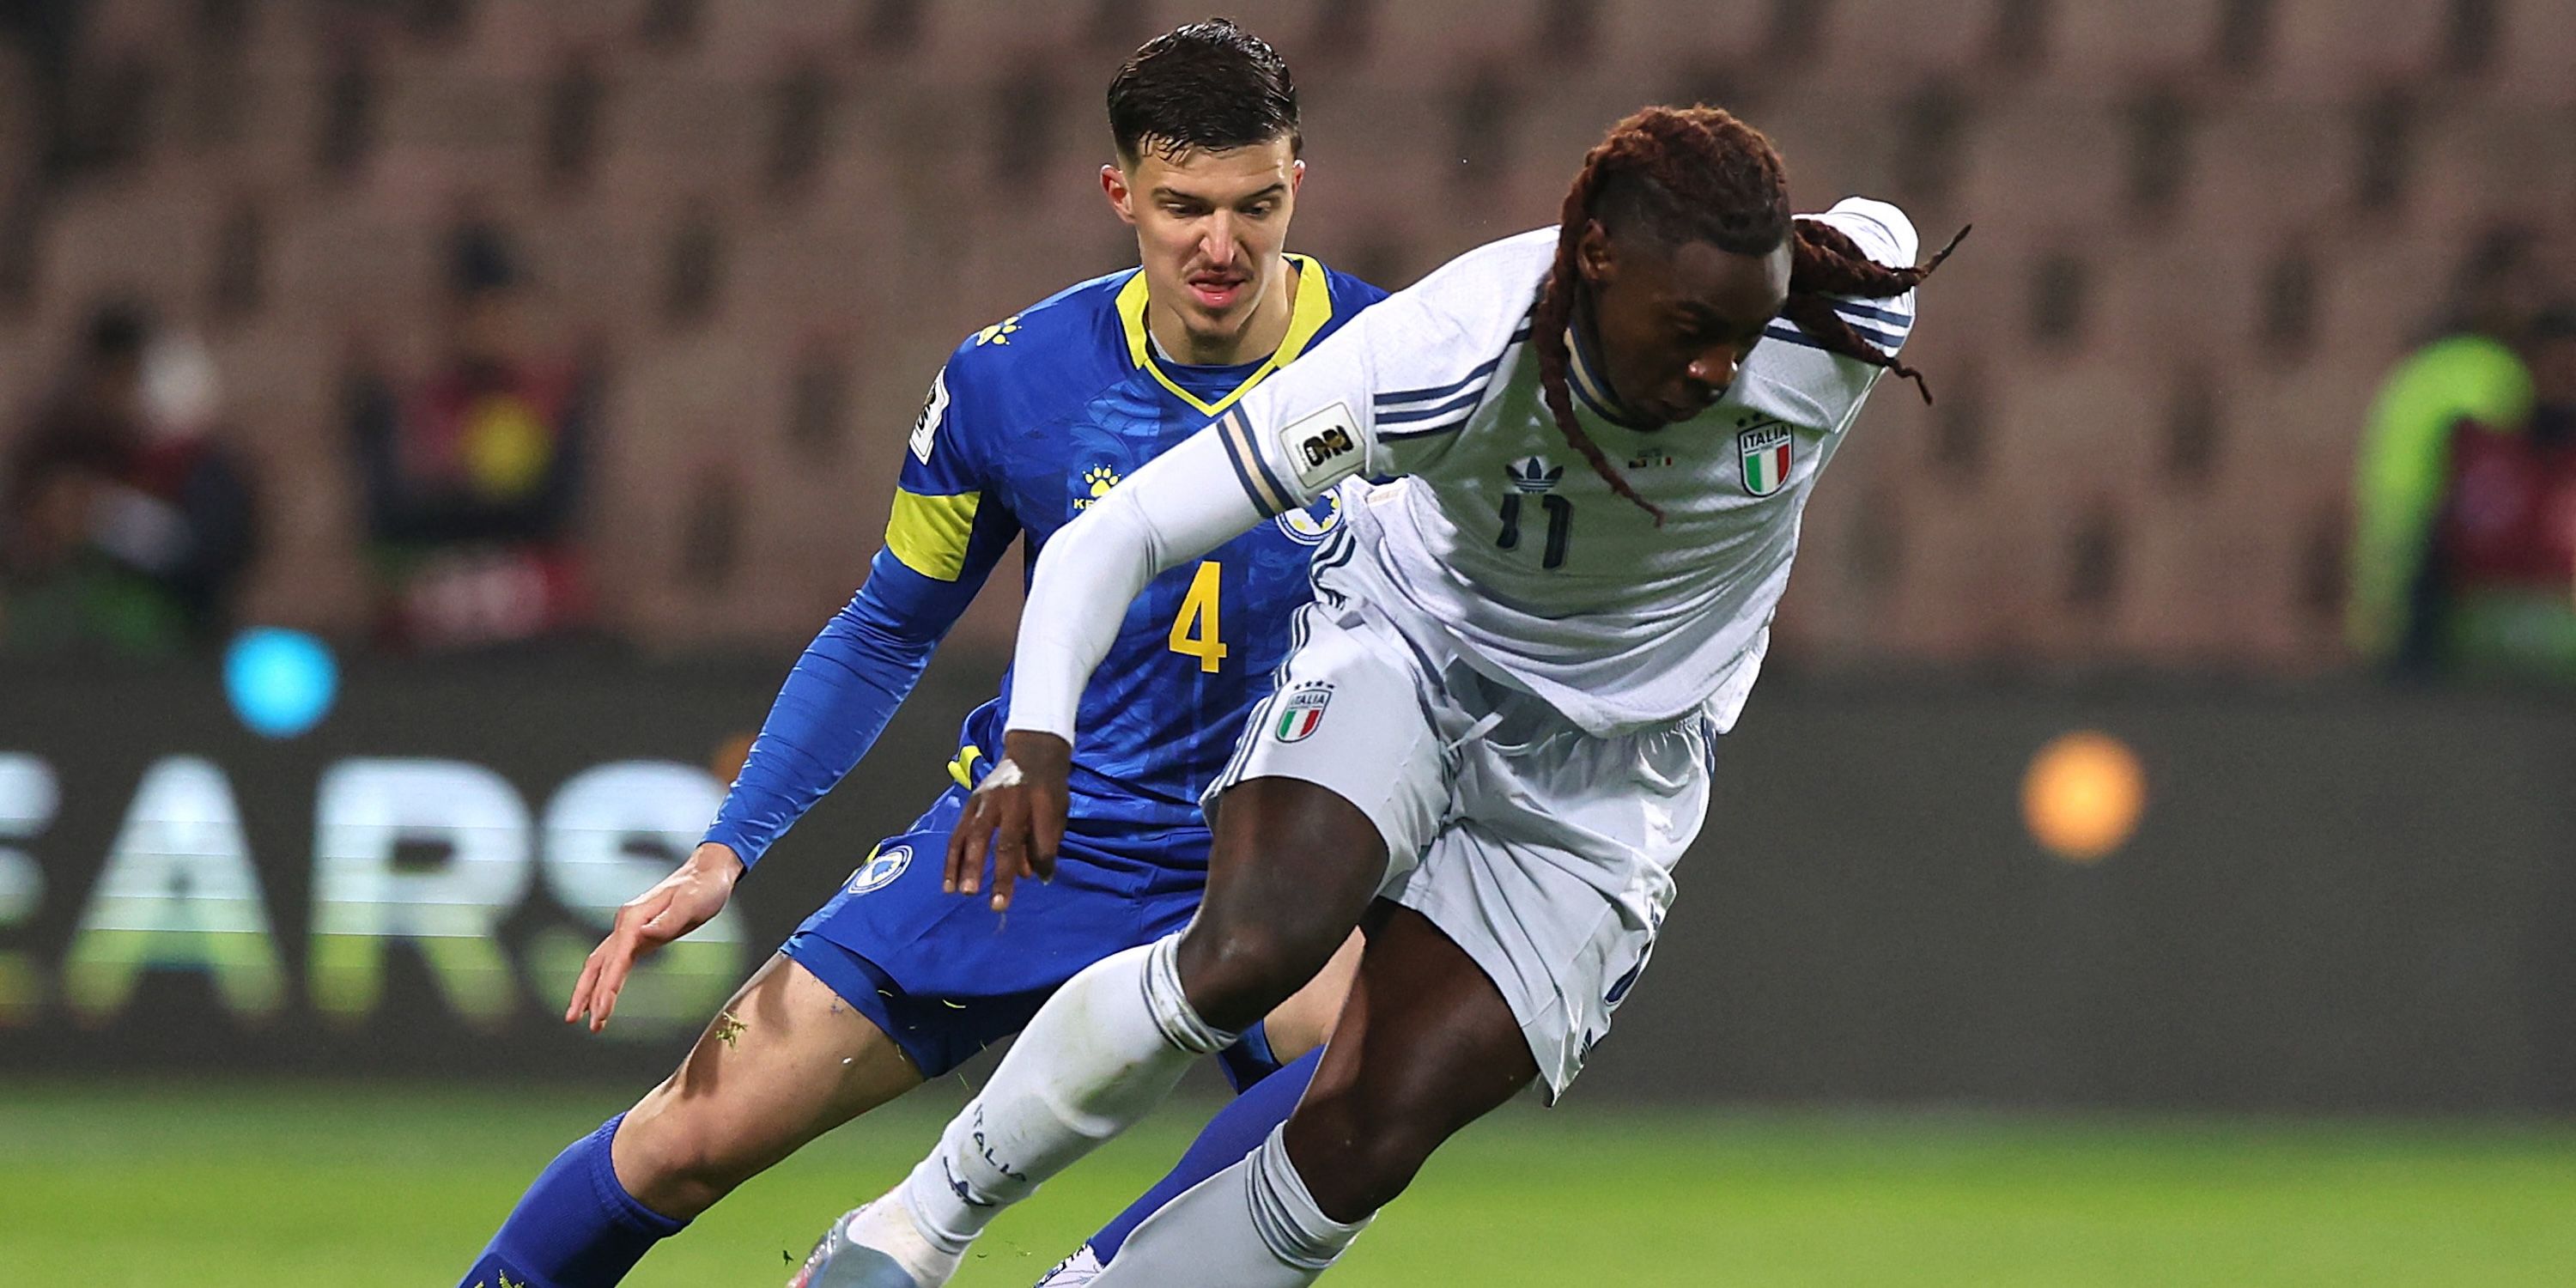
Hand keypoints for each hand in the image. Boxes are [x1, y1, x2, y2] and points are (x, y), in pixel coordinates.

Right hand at [565, 841, 743, 1032]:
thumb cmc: (704, 888)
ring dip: (590, 990)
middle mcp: (626, 923)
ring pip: (602, 964)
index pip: (616, 959)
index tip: (600, 1012)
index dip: (607, 988)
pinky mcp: (639, 935)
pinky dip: (606, 981)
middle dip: (587, 994)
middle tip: (578, 1021)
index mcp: (634, 917)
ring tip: (582, 1018)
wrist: (708, 873)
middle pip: (598, 963)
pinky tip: (602, 998)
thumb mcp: (691, 904)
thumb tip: (643, 935)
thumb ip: (667, 922)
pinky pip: (616, 962)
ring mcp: (630, 929)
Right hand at [944, 730, 1070, 912]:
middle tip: (997, 904)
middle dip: (1001, 873)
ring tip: (962, 893)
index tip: (1042, 880)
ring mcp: (986, 800)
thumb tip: (1032, 876)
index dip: (1042, 858)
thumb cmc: (1048, 787)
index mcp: (1039, 799)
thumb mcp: (1058, 808)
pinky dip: (953, 860)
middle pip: (1004, 840)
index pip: (1042, 834)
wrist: (1031, 751)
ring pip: (973, 836)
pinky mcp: (971, 803)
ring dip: (966, 867)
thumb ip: (1046, 841)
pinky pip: (958, 834)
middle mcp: (1010, 799)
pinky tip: (949, 883)